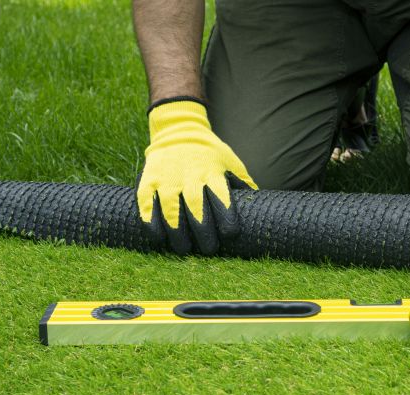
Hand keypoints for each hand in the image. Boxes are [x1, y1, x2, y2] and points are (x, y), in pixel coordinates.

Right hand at [136, 99, 256, 254]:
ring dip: (177, 231)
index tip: (230, 234)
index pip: (221, 196)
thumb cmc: (212, 156)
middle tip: (209, 249)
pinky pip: (147, 203)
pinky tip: (159, 237)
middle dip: (203, 230)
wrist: (179, 131)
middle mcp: (189, 176)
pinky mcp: (149, 181)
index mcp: (213, 173)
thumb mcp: (231, 164)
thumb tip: (261, 208)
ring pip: (171, 208)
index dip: (226, 216)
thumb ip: (243, 185)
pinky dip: (151, 221)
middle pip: (196, 206)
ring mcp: (167, 178)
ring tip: (184, 249)